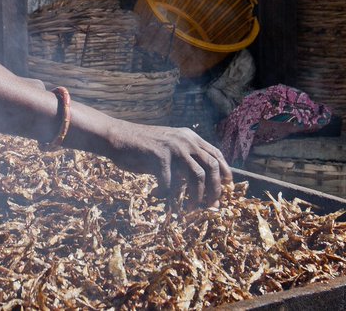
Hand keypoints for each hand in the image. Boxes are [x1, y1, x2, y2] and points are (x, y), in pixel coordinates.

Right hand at [103, 120, 233, 208]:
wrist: (118, 137)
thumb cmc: (141, 146)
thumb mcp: (168, 146)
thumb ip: (184, 158)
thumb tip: (200, 182)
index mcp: (189, 137)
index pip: (216, 154)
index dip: (225, 171)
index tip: (227, 186)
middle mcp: (185, 140)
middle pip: (211, 167)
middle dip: (215, 189)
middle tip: (211, 205)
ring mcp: (173, 148)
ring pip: (196, 176)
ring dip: (195, 196)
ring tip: (189, 208)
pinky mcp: (160, 157)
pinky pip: (170, 183)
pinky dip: (166, 194)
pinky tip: (158, 195)